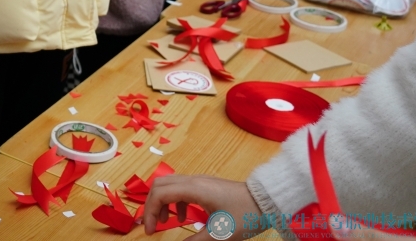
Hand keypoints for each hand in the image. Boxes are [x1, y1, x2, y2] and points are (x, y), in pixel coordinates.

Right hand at [143, 175, 259, 240]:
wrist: (266, 201)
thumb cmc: (244, 215)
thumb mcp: (219, 234)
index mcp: (193, 189)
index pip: (159, 194)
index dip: (149, 213)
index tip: (151, 232)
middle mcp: (192, 180)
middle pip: (159, 185)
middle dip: (151, 205)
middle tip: (152, 225)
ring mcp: (198, 181)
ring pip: (168, 185)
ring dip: (162, 202)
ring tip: (164, 222)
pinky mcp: (204, 185)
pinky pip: (180, 188)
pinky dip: (174, 202)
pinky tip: (182, 218)